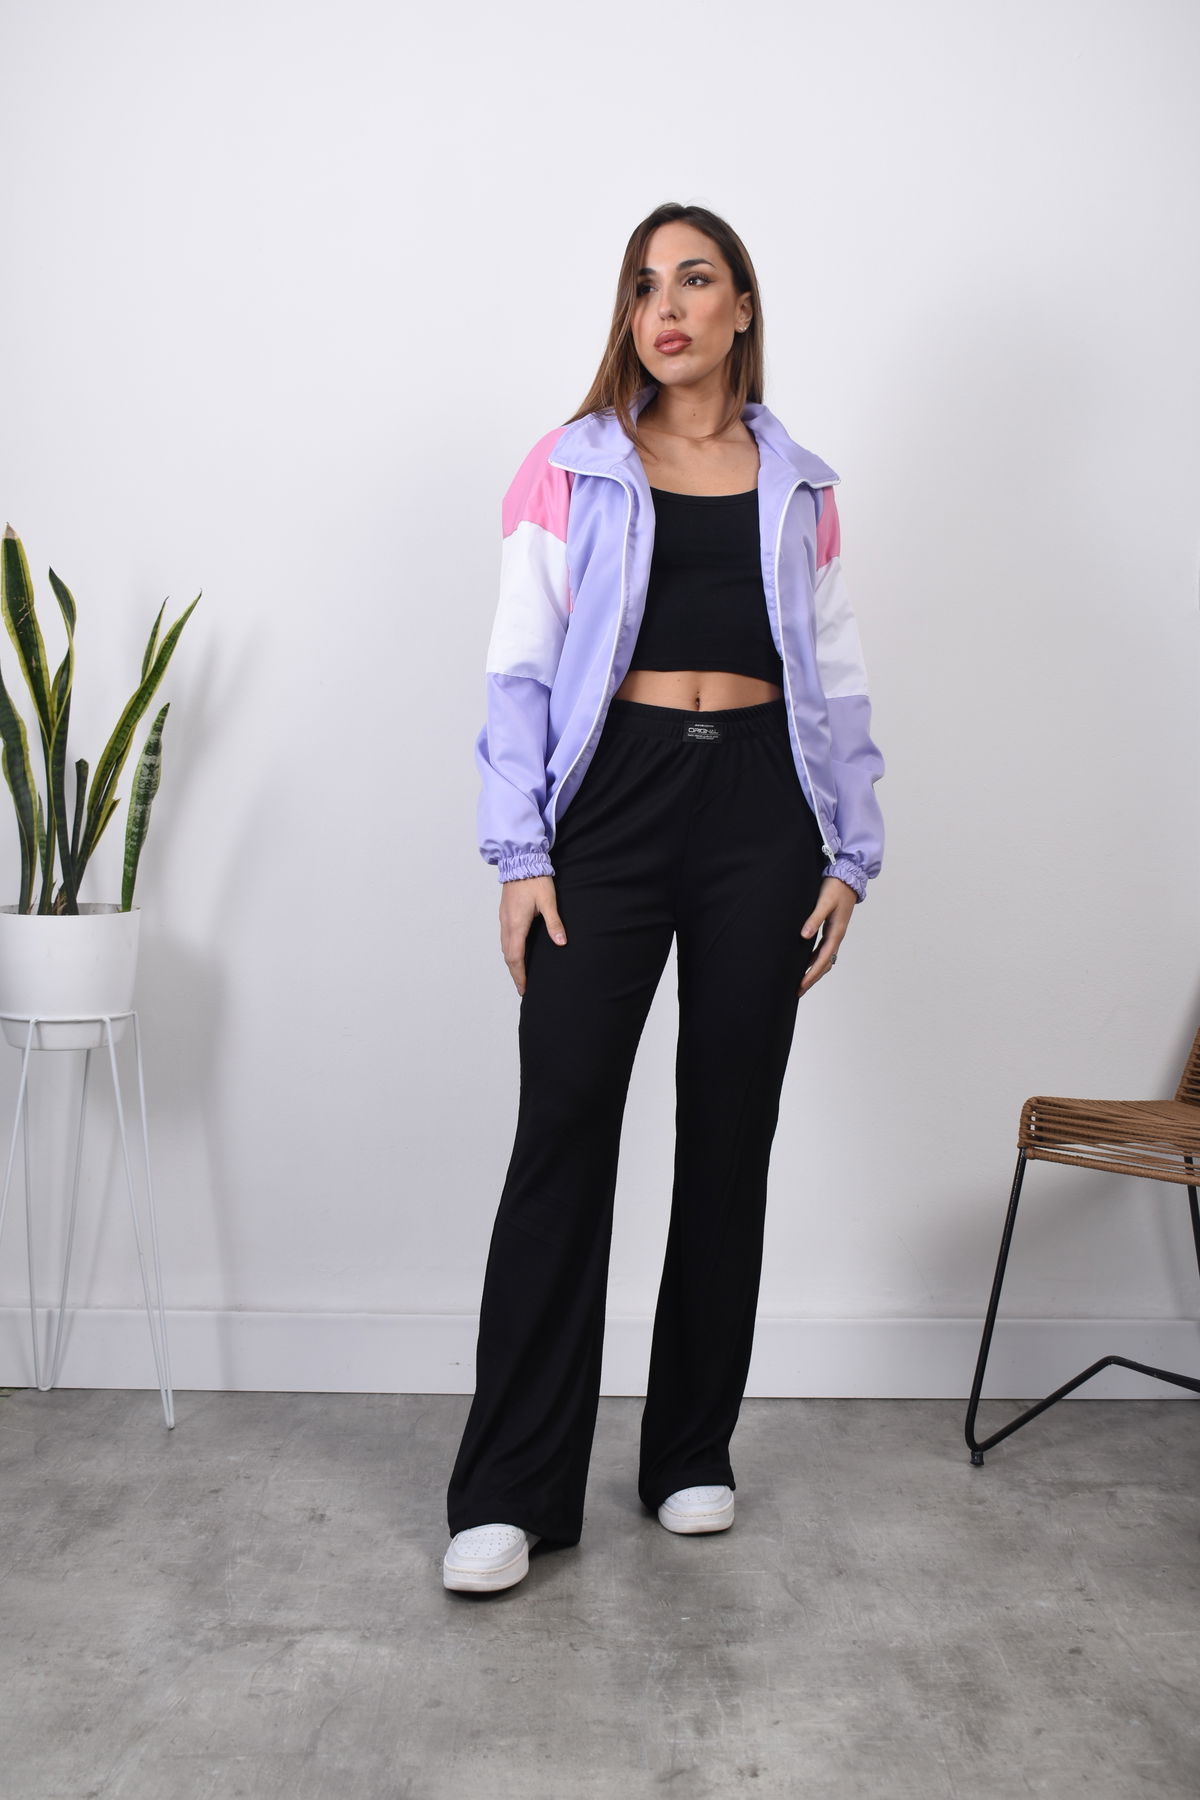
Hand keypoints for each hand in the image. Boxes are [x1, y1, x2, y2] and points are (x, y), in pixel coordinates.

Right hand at [500, 875, 566, 994]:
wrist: (520, 861)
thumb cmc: (535, 880)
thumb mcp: (549, 901)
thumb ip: (554, 923)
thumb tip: (561, 942)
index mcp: (517, 924)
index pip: (516, 957)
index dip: (520, 974)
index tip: (524, 988)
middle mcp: (507, 923)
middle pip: (507, 955)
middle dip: (515, 972)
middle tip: (522, 986)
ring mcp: (503, 918)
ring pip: (504, 947)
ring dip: (511, 962)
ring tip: (519, 973)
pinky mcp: (504, 913)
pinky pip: (504, 937)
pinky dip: (509, 950)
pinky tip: (516, 951)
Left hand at [798, 876, 856, 996]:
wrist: (848, 876)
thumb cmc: (836, 888)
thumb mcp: (824, 902)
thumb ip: (814, 919)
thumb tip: (804, 937)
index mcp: (836, 933)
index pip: (823, 960)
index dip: (811, 974)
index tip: (800, 985)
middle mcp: (836, 936)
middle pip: (825, 964)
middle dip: (812, 978)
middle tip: (798, 991)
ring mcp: (835, 933)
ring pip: (824, 958)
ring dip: (813, 971)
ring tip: (800, 980)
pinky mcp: (831, 928)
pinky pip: (823, 950)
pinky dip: (814, 959)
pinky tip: (804, 961)